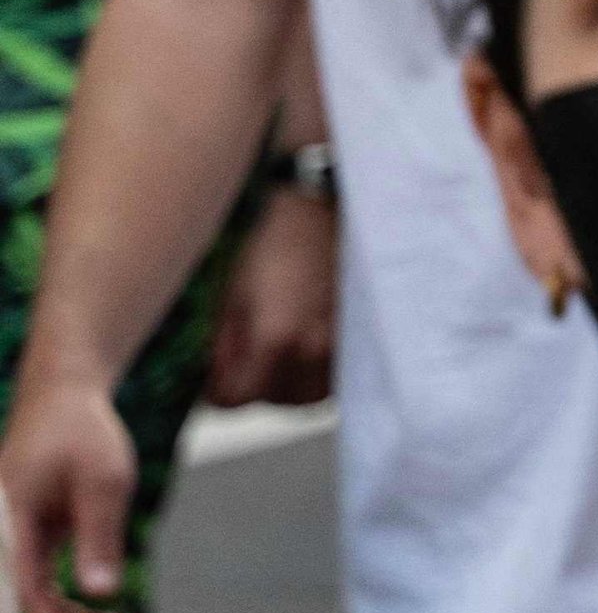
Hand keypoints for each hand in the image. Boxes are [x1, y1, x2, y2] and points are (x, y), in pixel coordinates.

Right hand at [1, 366, 139, 612]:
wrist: (64, 397)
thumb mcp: (103, 481)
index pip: (25, 606)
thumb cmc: (83, 433)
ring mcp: (11, 548)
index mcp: (9, 535)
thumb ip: (99, 537)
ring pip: (31, 608)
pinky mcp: (27, 545)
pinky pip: (39, 591)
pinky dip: (71, 609)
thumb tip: (101, 595)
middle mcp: (2, 547)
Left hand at [203, 189, 336, 408]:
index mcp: (276, 339)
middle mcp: (315, 351)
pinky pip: (335, 379)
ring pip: (307, 396)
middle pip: (273, 402)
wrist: (337, 210)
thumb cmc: (279, 244)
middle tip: (254, 350)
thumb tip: (217, 386)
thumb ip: (224, 348)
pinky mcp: (365, 341)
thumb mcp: (235, 294)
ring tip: (285, 347)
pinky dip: (319, 372)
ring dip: (290, 382)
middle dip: (257, 384)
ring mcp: (346, 347)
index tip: (219, 368)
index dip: (219, 387)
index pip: (233, 401)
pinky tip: (312, 343)